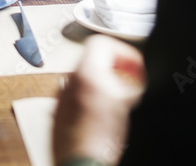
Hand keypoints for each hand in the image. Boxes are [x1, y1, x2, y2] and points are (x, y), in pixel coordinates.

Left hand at [53, 35, 145, 165]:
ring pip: (84, 79)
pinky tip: (103, 119)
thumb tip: (137, 80)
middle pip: (93, 60)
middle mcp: (68, 81)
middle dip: (115, 70)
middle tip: (131, 85)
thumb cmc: (102, 141)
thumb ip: (133, 84)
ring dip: (103, 86)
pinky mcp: (58, 115)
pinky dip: (90, 101)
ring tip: (119, 104)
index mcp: (85, 72)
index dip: (125, 53)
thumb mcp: (128, 104)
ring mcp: (61, 98)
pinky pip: (75, 98)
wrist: (82, 165)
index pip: (102, 42)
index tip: (135, 68)